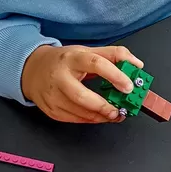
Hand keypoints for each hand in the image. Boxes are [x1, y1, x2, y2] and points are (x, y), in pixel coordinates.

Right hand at [22, 44, 143, 122]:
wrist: (32, 69)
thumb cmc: (64, 61)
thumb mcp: (87, 52)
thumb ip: (114, 55)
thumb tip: (137, 64)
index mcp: (72, 58)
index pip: (96, 64)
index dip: (115, 76)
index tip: (129, 86)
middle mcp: (60, 77)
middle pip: (82, 96)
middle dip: (104, 106)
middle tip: (120, 110)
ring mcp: (53, 95)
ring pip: (79, 112)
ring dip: (101, 116)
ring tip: (115, 114)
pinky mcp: (51, 109)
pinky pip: (75, 119)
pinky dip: (91, 120)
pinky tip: (100, 116)